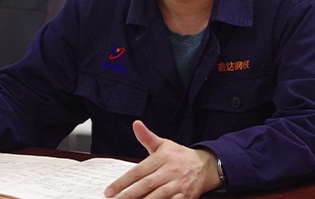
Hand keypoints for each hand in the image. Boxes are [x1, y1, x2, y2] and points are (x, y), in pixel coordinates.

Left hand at [104, 120, 220, 198]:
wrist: (205, 166)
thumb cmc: (180, 156)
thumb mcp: (164, 144)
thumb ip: (147, 137)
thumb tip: (136, 124)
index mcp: (163, 158)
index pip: (138, 171)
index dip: (123, 182)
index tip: (109, 191)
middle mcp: (171, 171)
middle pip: (146, 185)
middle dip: (129, 195)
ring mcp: (179, 185)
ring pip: (158, 196)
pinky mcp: (186, 197)